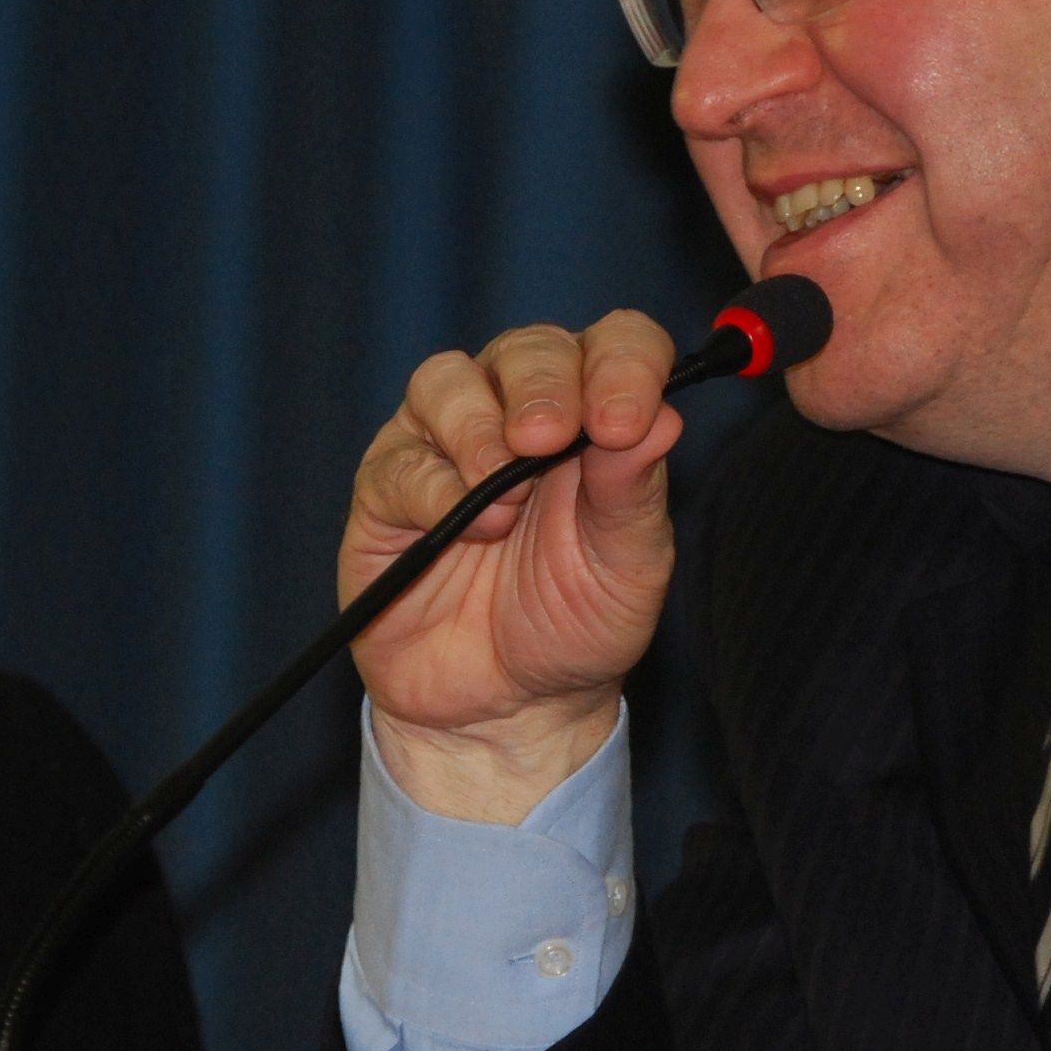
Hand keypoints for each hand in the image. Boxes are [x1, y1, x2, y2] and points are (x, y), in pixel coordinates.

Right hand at [344, 312, 684, 821]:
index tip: (625, 419)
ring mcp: (445, 445)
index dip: (623, 363)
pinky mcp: (387, 490)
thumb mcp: (629, 568)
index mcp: (594, 417)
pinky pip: (400, 459)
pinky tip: (468, 529)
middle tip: (551, 441)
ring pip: (447, 379)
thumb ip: (636, 490)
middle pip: (527, 348)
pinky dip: (434, 486)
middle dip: (543, 386)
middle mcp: (517, 413)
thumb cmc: (575, 625)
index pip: (615, 344)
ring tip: (505, 498)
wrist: (506, 706)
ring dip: (478, 427)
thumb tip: (662, 415)